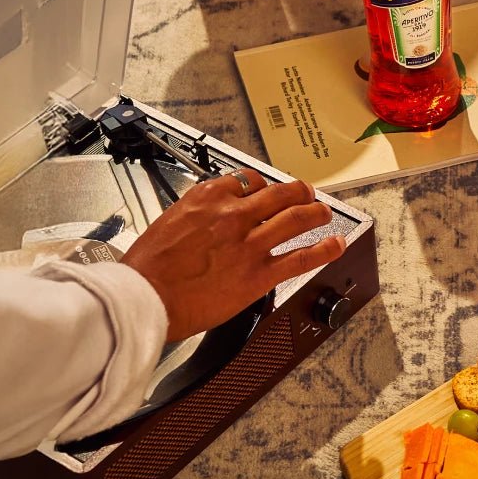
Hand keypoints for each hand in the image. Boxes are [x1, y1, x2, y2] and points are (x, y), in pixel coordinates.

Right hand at [122, 170, 346, 340]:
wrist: (143, 298)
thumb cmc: (148, 268)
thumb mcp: (168, 222)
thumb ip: (197, 216)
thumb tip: (211, 219)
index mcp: (209, 198)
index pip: (249, 180)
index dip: (263, 186)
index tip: (266, 191)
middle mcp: (234, 215)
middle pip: (280, 192)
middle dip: (298, 191)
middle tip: (305, 193)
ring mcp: (250, 244)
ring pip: (297, 218)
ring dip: (317, 213)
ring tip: (324, 213)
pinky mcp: (259, 274)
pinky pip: (301, 257)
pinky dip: (324, 249)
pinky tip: (335, 245)